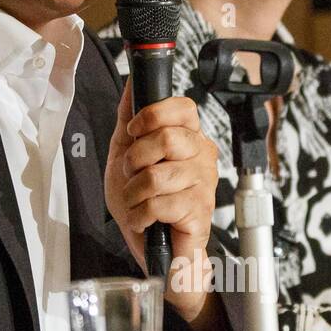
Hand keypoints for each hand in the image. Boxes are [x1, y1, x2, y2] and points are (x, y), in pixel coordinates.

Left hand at [104, 82, 218, 320]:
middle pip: (168, 138)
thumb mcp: (126, 153)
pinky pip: (160, 204)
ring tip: (136, 201)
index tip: (134, 131)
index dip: (153, 115)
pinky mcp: (199, 214)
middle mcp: (202, 158)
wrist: (150, 247)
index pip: (183, 108)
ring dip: (133, 192)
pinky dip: (140, 213)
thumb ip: (129, 118)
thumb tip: (133, 83)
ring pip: (158, 175)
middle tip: (131, 174)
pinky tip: (144, 218)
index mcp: (189, 139)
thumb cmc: (143, 202)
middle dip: (136, 159)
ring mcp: (204, 186)